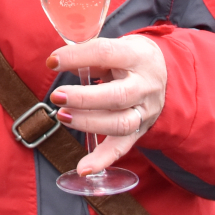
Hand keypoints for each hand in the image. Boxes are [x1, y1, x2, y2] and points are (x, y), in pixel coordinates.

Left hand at [47, 35, 167, 174]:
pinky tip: (83, 168)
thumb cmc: (128, 56)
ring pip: (121, 123)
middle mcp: (145, 86)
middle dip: (84, 98)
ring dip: (89, 123)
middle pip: (117, 96)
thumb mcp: (113, 46)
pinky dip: (102, 160)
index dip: (77, 57)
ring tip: (62, 116)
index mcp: (137, 56)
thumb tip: (58, 62)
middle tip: (57, 96)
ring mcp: (145, 111)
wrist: (162, 72)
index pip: (106, 54)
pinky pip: (122, 147)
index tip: (52, 62)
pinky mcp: (140, 130)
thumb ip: (88, 55)